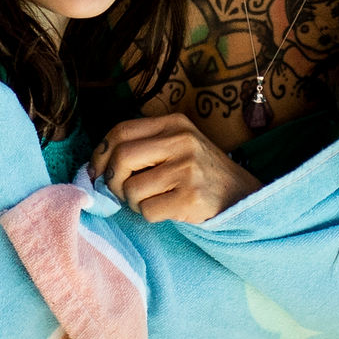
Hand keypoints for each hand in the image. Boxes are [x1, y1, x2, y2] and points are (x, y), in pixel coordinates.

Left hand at [93, 114, 260, 224]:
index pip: (120, 131)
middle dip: (112, 181)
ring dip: (132, 202)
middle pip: (121, 157)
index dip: (101, 154)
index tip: (97, 171)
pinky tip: (167, 210)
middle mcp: (182, 141)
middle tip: (121, 192)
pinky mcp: (191, 197)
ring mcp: (188, 169)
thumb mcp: (178, 146)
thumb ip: (144, 147)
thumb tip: (96, 167)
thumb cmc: (201, 174)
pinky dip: (150, 215)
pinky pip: (148, 210)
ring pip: (131, 189)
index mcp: (174, 123)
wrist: (242, 196)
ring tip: (151, 200)